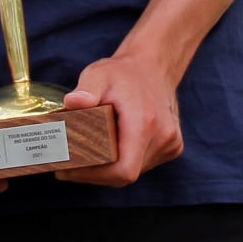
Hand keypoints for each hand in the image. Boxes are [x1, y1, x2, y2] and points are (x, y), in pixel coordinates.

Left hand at [56, 49, 182, 185]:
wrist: (154, 65)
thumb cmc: (123, 72)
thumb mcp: (99, 75)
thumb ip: (86, 90)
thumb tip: (71, 102)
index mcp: (145, 123)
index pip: (123, 170)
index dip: (95, 176)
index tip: (71, 170)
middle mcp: (163, 137)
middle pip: (126, 174)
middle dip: (96, 173)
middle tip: (69, 165)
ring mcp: (171, 143)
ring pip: (135, 170)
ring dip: (110, 169)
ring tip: (84, 158)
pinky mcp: (173, 145)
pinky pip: (144, 163)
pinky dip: (124, 161)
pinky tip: (107, 152)